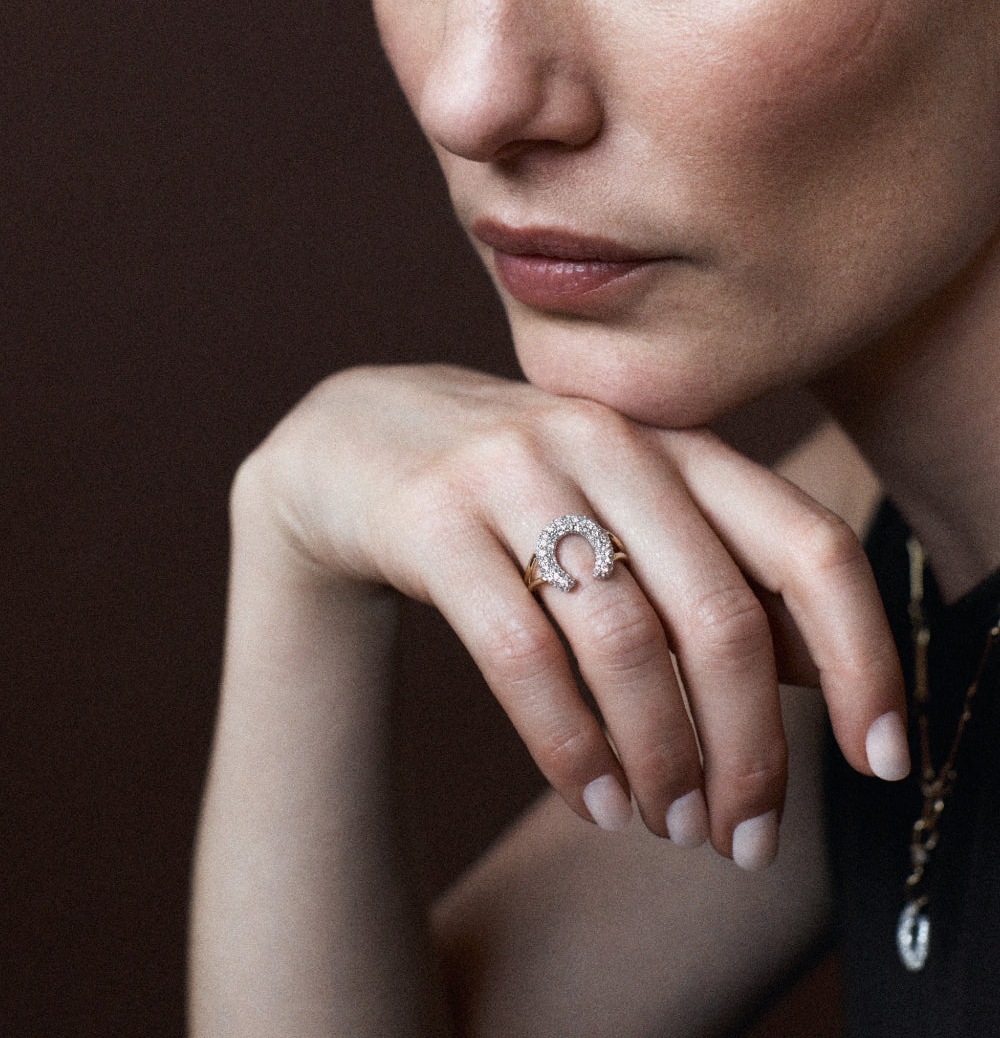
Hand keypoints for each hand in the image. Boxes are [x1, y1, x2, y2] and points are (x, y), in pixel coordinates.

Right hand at [235, 364, 906, 867]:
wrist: (350, 443)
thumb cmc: (512, 495)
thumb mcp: (622, 512)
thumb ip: (713, 572)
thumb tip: (820, 673)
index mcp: (673, 440)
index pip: (806, 545)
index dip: (862, 655)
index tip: (878, 758)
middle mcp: (608, 439)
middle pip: (721, 614)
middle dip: (748, 747)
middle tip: (746, 839)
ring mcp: (515, 469)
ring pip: (624, 639)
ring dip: (659, 757)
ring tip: (669, 828)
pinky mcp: (432, 515)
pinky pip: (521, 652)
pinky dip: (568, 743)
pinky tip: (590, 799)